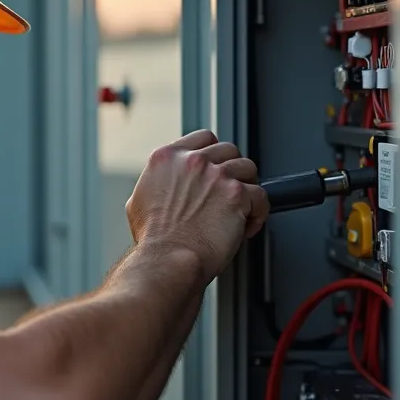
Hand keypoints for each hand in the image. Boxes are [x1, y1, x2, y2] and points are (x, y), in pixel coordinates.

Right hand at [125, 129, 268, 278]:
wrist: (168, 261)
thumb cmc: (154, 241)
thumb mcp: (139, 201)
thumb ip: (157, 183)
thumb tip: (167, 185)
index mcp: (167, 158)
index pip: (203, 138)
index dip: (214, 154)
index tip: (217, 168)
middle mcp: (193, 161)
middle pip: (229, 150)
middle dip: (232, 171)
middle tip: (228, 193)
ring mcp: (217, 175)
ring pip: (248, 169)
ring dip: (247, 189)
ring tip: (240, 210)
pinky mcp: (237, 194)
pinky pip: (261, 195)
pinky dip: (258, 212)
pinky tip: (246, 225)